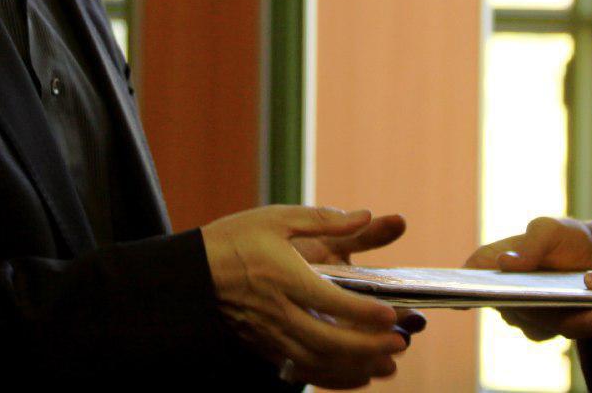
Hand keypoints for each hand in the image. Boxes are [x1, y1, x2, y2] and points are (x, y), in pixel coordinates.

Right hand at [203, 205, 409, 388]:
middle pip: (329, 341)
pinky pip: (301, 369)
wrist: (191, 273)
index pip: (333, 302)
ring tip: (387, 364)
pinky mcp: (263, 347)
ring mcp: (270, 335)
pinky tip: (355, 374)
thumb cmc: (236, 239)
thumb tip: (363, 215)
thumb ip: (324, 220)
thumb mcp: (278, 218)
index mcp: (285, 277)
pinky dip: (331, 376)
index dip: (364, 313)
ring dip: (355, 366)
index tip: (391, 315)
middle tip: (400, 344)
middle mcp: (279, 312)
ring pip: (318, 362)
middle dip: (368, 347)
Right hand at [464, 216, 591, 341]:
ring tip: (553, 298)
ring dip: (531, 312)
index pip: (470, 272)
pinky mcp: (539, 324)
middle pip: (490, 301)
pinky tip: (564, 310)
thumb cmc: (565, 237)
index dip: (460, 286)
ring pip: (515, 319)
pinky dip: (548, 324)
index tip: (457, 299)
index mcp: (495, 257)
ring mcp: (519, 306)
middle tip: (521, 297)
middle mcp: (502, 285)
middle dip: (504, 301)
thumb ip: (530, 244)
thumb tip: (503, 263)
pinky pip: (536, 332)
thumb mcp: (550, 231)